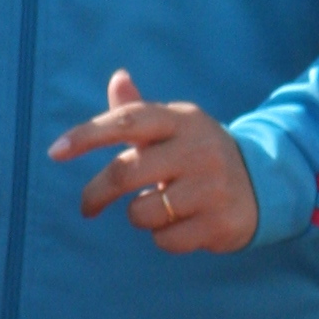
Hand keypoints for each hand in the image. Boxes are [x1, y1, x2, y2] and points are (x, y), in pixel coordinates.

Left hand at [51, 67, 258, 254]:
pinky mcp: (220, 222)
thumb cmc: (198, 153)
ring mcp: (212, 186)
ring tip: (163, 206)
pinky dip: (165, 237)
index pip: (126, 120)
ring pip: (143, 211)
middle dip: (96, 193)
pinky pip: (166, 239)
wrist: (263, 183)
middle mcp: (198, 148)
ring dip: (141, 215)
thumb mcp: (175, 127)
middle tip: (87, 206)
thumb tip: (118, 78)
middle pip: (125, 172)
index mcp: (181, 119)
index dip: (87, 135)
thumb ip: (139, 110)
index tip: (55, 152)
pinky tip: (184, 223)